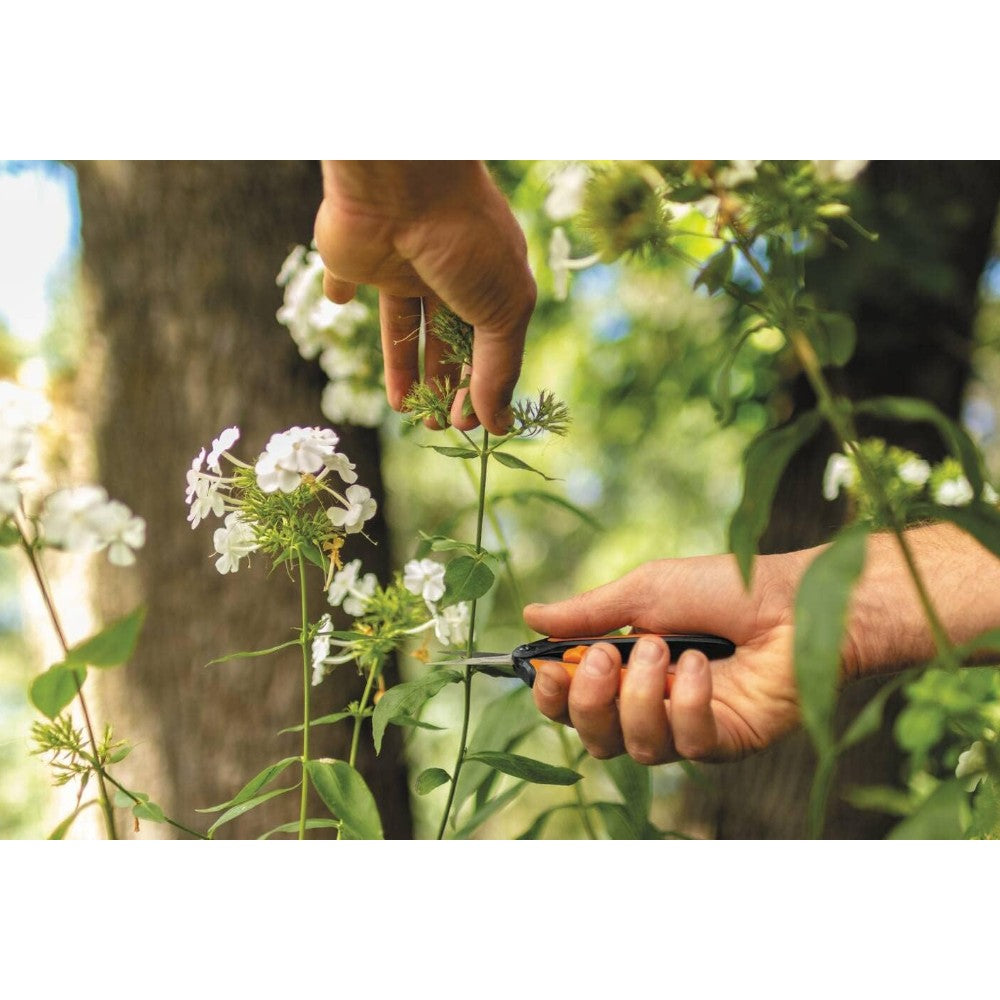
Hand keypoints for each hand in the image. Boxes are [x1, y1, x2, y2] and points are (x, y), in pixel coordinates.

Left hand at [314, 161, 535, 433]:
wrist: (402, 180)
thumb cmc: (466, 240)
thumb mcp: (502, 310)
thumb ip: (499, 369)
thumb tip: (498, 424)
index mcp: (490, 280)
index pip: (488, 344)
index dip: (479, 386)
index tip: (468, 425)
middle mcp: (446, 273)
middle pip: (446, 340)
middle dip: (445, 383)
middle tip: (437, 425)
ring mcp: (399, 264)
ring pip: (401, 325)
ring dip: (402, 367)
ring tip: (404, 409)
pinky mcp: (354, 258)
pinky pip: (345, 278)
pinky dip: (341, 291)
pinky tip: (340, 302)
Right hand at [523, 551, 811, 764]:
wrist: (797, 597)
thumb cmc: (725, 587)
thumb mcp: (646, 590)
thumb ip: (589, 612)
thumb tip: (531, 615)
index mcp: (627, 669)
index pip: (572, 702)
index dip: (552, 695)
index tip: (548, 668)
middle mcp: (653, 705)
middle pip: (595, 737)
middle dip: (589, 701)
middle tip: (606, 656)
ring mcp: (689, 728)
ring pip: (636, 747)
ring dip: (641, 696)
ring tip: (665, 646)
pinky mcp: (726, 742)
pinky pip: (687, 744)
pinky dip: (687, 702)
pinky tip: (703, 665)